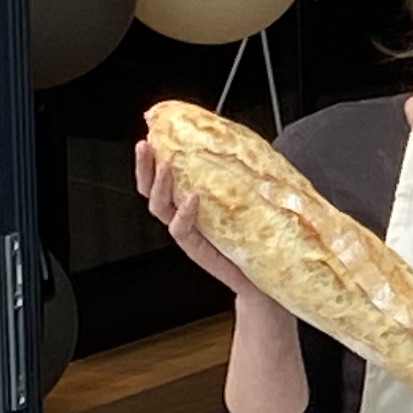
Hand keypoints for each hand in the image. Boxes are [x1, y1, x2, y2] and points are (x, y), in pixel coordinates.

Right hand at [132, 145, 262, 301]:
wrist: (268, 278)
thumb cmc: (259, 240)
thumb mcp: (249, 202)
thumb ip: (241, 179)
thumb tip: (245, 144)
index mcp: (193, 203)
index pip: (165, 178)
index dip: (155, 158)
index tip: (154, 134)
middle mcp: (186, 217)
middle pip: (152, 190)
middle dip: (144, 167)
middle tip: (145, 144)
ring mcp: (190, 233)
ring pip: (160, 208)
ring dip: (160, 184)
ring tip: (166, 163)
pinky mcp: (198, 249)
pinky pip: (181, 230)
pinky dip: (184, 212)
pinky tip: (192, 197)